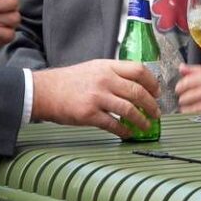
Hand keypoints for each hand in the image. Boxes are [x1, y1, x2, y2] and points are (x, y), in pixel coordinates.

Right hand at [31, 59, 159, 136]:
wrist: (43, 91)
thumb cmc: (67, 81)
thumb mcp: (92, 68)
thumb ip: (112, 73)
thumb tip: (133, 85)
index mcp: (106, 66)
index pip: (138, 70)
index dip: (152, 82)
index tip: (157, 92)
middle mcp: (104, 80)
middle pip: (138, 92)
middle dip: (151, 105)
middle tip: (156, 113)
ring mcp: (97, 97)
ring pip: (129, 110)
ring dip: (141, 120)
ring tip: (146, 125)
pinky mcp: (89, 114)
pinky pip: (113, 124)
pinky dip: (123, 131)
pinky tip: (127, 133)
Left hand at [175, 63, 200, 113]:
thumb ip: (194, 70)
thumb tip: (181, 68)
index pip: (191, 81)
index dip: (181, 85)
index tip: (178, 88)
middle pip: (193, 95)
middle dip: (183, 97)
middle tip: (181, 98)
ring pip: (197, 107)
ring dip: (187, 108)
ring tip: (184, 106)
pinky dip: (194, 114)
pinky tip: (191, 112)